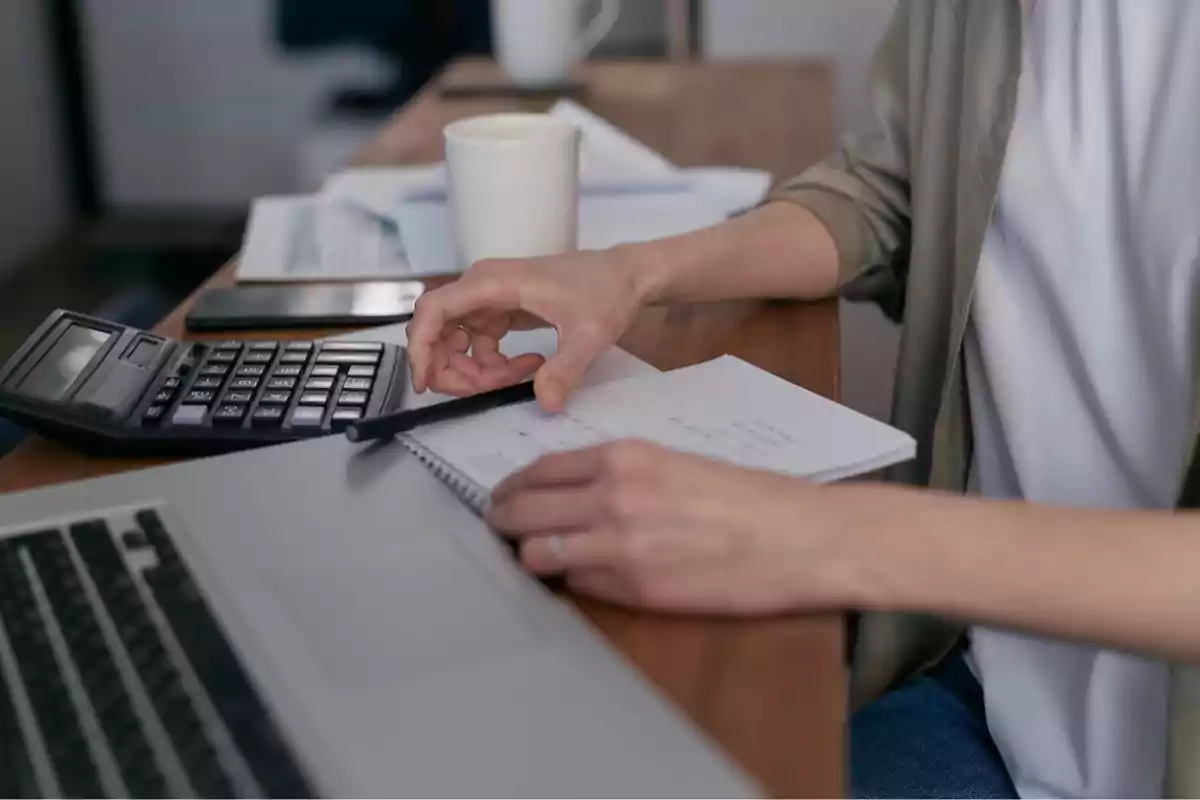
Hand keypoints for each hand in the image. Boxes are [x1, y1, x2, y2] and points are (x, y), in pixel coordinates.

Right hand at [406, 248, 648, 411]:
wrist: (626, 275)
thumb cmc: (607, 293)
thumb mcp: (590, 334)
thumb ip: (566, 369)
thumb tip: (546, 403)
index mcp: (492, 283)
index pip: (434, 310)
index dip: (421, 347)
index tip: (426, 384)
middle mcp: (483, 286)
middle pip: (439, 331)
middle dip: (452, 369)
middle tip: (484, 392)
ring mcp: (491, 299)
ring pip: (458, 341)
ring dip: (476, 370)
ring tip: (520, 376)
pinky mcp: (502, 310)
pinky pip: (479, 343)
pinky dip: (493, 364)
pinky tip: (529, 367)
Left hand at [486, 440, 852, 614]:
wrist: (798, 538)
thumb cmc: (748, 497)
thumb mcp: (674, 463)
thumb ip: (619, 474)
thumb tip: (572, 492)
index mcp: (623, 458)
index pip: (537, 472)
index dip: (510, 487)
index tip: (501, 496)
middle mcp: (611, 498)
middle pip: (522, 512)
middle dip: (504, 522)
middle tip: (500, 529)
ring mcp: (618, 548)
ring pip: (537, 554)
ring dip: (532, 557)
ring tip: (537, 558)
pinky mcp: (634, 591)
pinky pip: (579, 586)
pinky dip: (574, 581)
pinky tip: (585, 576)